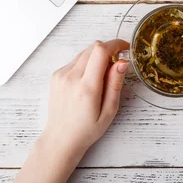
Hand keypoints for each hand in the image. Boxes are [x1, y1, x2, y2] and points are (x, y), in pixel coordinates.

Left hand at [41, 39, 129, 160]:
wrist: (61, 138)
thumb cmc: (87, 129)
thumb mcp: (109, 110)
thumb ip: (115, 84)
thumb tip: (122, 62)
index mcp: (87, 87)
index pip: (101, 51)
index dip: (116, 44)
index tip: (126, 48)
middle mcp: (71, 77)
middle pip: (93, 47)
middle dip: (109, 50)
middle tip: (117, 64)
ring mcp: (61, 75)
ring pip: (85, 52)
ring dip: (98, 56)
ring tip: (103, 75)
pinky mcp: (57, 75)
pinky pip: (76, 60)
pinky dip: (87, 63)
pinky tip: (90, 79)